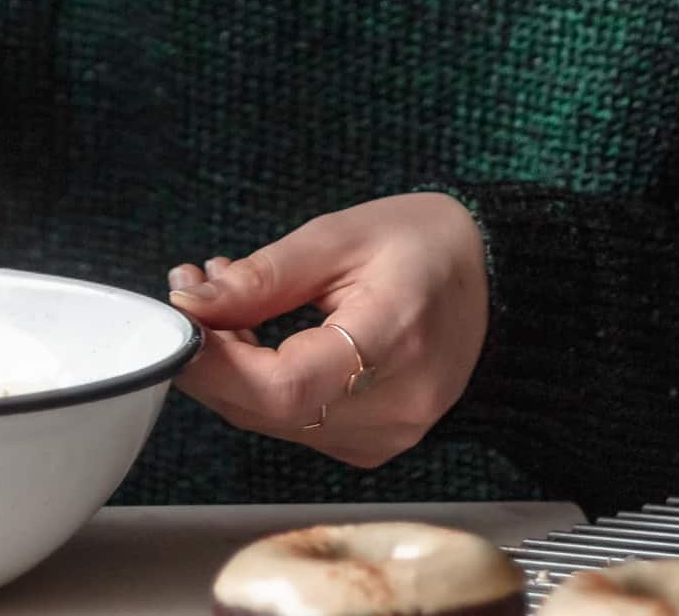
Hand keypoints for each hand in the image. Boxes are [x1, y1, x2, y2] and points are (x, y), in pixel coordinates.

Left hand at [166, 192, 488, 467]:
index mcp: (393, 342)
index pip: (286, 387)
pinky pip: (298, 423)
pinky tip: (255, 334)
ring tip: (222, 300)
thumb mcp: (339, 236)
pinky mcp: (377, 442)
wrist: (496, 278)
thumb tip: (193, 302)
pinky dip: (263, 384)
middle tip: (191, 294)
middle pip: (271, 412)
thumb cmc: (424, 244)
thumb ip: (264, 276)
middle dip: (213, 358)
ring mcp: (389, 435)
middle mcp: (395, 407)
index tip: (182, 317)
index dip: (218, 362)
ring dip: (232, 369)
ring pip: (276, 422)